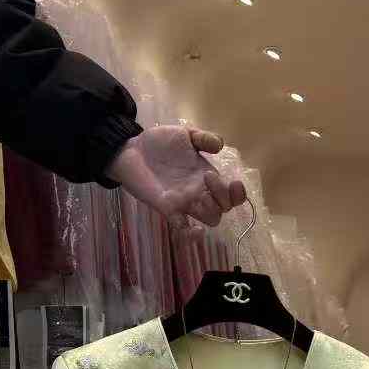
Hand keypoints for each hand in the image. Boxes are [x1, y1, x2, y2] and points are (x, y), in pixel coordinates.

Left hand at [105, 126, 247, 230]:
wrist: (130, 149)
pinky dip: (191, 235)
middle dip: (223, 197)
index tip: (233, 181)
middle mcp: (199, 193)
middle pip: (223, 209)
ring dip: (211, 210)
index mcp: (207, 178)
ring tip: (200, 195)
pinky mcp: (168, 209)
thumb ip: (203, 138)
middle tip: (206, 177)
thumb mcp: (185, 134)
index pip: (231, 195)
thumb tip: (221, 144)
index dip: (237, 194)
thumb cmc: (159, 143)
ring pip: (210, 218)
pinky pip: (183, 229)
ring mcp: (185, 203)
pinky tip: (197, 230)